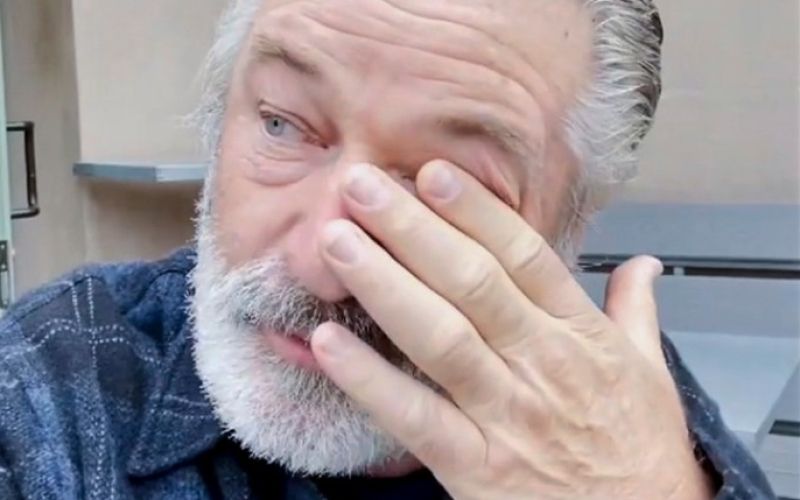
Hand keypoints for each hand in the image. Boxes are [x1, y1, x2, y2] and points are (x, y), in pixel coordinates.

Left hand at [311, 161, 712, 499]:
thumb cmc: (641, 452)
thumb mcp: (651, 373)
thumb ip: (636, 309)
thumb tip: (643, 263)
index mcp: (580, 334)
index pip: (524, 256)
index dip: (475, 212)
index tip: (433, 173)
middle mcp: (542, 363)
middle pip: (471, 282)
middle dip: (413, 229)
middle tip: (363, 185)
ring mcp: (507, 414)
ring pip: (440, 336)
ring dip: (384, 284)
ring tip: (337, 241)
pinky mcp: (476, 466)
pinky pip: (415, 416)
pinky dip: (370, 380)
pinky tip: (328, 343)